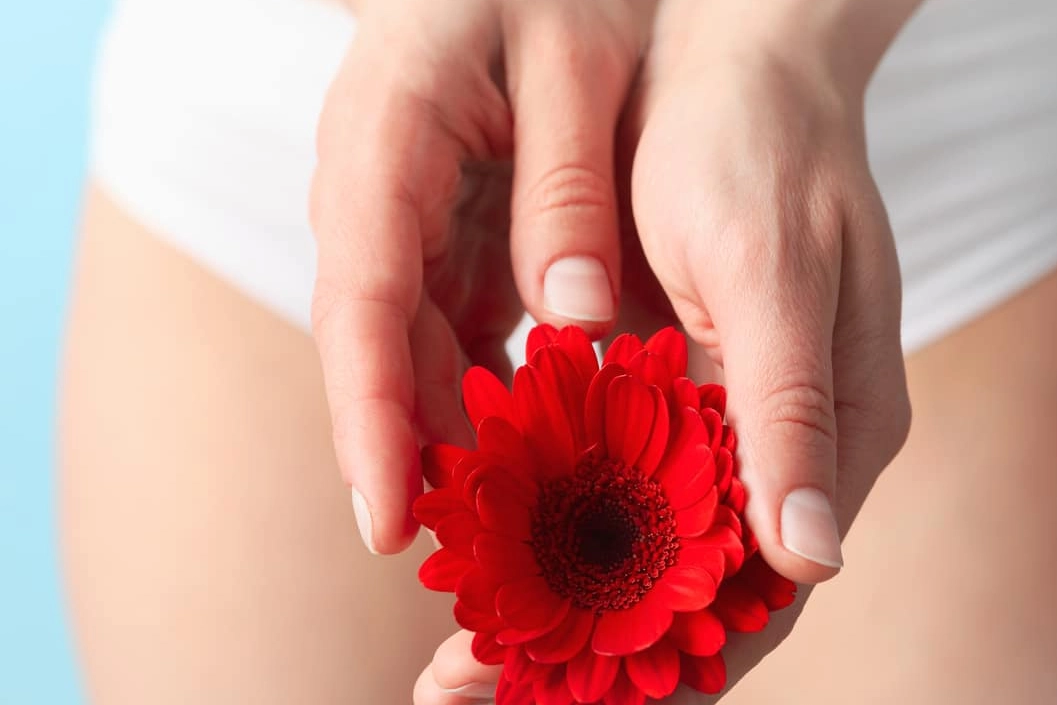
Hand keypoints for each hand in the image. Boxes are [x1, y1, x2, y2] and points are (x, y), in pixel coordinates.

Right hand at [310, 0, 656, 553]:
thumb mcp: (576, 59)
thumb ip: (567, 185)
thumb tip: (574, 322)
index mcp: (386, 138)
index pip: (363, 299)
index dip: (371, 417)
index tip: (388, 518)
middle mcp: (373, 192)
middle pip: (378, 345)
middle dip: (412, 453)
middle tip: (478, 554)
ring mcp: (403, 218)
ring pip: (414, 347)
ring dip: (455, 433)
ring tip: (519, 521)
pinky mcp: (441, 234)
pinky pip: (451, 327)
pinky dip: (488, 388)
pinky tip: (543, 443)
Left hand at [413, 3, 912, 701]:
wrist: (736, 59)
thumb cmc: (766, 148)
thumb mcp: (774, 269)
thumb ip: (791, 412)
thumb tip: (813, 557)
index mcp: (834, 436)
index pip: (757, 596)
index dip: (660, 670)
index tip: (549, 703)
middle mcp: (784, 451)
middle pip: (692, 596)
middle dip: (586, 656)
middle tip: (459, 686)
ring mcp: (727, 425)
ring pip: (648, 552)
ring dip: (559, 602)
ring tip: (460, 646)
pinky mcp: (677, 391)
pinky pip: (616, 483)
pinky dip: (552, 522)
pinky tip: (482, 546)